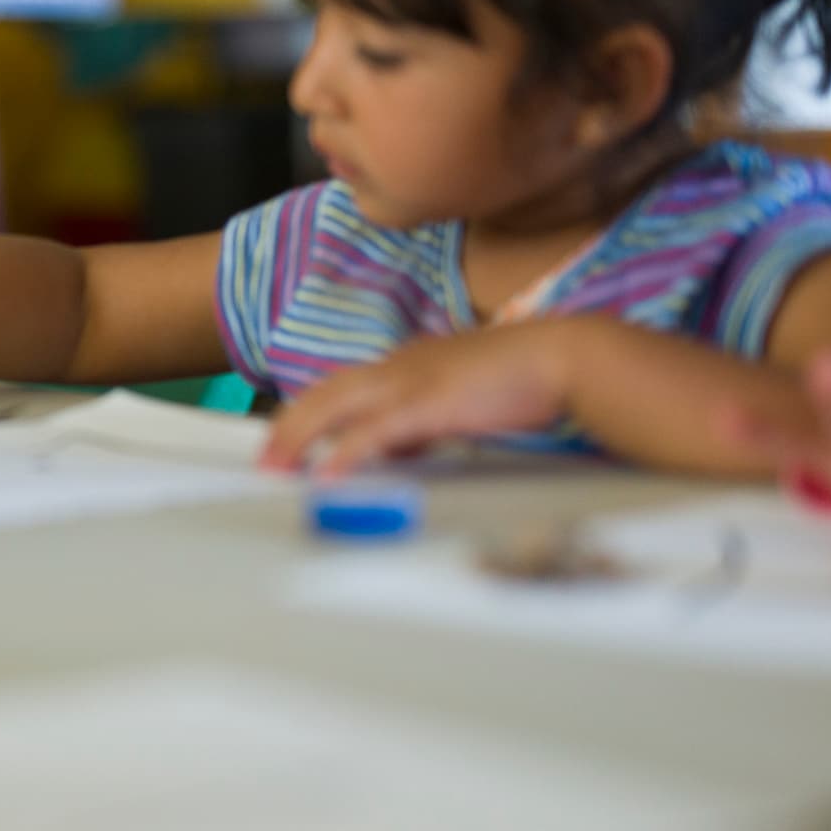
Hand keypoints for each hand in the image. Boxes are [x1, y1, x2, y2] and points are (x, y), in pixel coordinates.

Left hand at [262, 321, 573, 475]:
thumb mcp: (457, 399)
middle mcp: (398, 367)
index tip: (285, 441)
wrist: (565, 355)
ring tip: (276, 468)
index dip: (308, 415)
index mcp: (404, 364)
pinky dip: (345, 453)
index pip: (340, 387)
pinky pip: (375, 433)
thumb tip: (395, 448)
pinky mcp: (431, 404)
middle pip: (324, 394)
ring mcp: (411, 383)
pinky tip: (327, 475)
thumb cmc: (520, 377)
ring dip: (299, 438)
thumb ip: (421, 421)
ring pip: (335, 408)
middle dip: (287, 428)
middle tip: (265, 461)